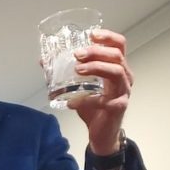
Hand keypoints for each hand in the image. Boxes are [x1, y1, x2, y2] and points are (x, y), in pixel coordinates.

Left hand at [70, 29, 132, 154]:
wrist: (101, 135)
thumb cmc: (94, 109)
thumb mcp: (79, 88)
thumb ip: (66, 74)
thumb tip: (44, 61)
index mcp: (117, 68)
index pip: (119, 45)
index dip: (107, 37)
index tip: (91, 34)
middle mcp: (124, 78)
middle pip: (116, 56)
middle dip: (96, 52)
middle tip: (77, 54)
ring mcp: (123, 92)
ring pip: (116, 72)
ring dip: (96, 67)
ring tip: (77, 69)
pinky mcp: (117, 107)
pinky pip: (103, 100)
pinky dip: (85, 100)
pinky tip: (71, 103)